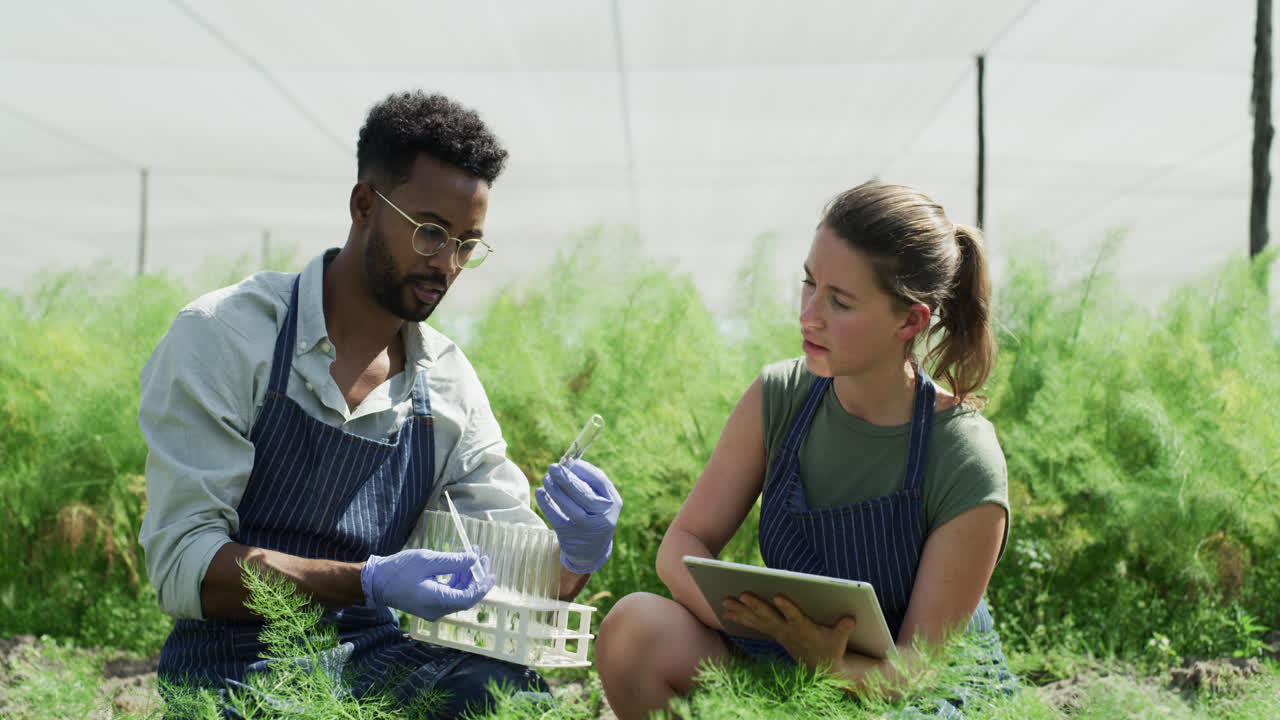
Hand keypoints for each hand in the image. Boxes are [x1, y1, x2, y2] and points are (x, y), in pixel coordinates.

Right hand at [361, 549, 493, 620]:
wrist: (375, 582)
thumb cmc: (398, 570)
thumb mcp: (427, 560)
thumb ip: (453, 562)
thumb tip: (474, 560)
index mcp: (437, 601)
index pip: (469, 598)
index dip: (482, 585)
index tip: (490, 571)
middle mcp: (437, 610)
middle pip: (465, 597)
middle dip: (476, 577)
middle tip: (483, 557)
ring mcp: (433, 610)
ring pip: (458, 595)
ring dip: (467, 577)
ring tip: (472, 555)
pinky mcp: (429, 605)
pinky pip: (449, 595)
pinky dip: (456, 581)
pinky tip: (459, 565)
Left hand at [535, 459, 621, 573]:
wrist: (591, 551)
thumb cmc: (593, 516)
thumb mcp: (599, 501)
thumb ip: (588, 483)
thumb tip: (568, 462)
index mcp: (613, 502)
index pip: (600, 481)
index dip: (583, 469)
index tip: (568, 461)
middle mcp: (604, 516)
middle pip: (584, 494)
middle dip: (566, 478)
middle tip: (553, 467)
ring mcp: (587, 528)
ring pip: (570, 507)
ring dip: (555, 490)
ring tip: (546, 479)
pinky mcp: (571, 537)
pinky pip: (556, 518)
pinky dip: (546, 504)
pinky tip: (540, 493)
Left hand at [723, 592, 855, 669]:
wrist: (820, 668)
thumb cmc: (832, 647)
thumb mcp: (840, 639)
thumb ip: (843, 628)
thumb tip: (851, 618)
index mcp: (804, 629)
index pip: (795, 617)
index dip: (787, 608)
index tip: (778, 596)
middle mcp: (787, 631)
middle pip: (769, 617)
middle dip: (755, 606)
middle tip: (742, 594)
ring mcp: (778, 633)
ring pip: (756, 620)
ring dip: (741, 611)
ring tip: (725, 601)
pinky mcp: (773, 633)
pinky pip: (753, 625)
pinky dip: (740, 618)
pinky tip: (727, 611)